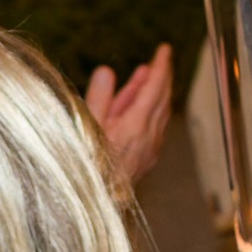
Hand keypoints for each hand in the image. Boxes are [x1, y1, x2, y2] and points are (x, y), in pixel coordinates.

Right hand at [83, 43, 172, 187]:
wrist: (96, 202)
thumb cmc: (88, 166)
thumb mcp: (87, 128)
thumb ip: (99, 98)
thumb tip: (107, 71)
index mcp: (136, 124)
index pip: (155, 87)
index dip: (161, 66)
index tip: (164, 49)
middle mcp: (149, 136)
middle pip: (163, 99)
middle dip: (163, 77)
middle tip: (162, 60)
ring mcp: (150, 149)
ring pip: (160, 114)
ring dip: (158, 93)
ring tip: (148, 77)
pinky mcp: (147, 159)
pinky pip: (155, 127)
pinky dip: (152, 111)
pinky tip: (143, 109)